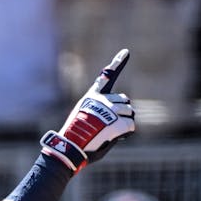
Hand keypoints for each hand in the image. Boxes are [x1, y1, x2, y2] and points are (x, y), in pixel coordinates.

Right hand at [41, 49, 135, 171]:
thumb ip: (100, 115)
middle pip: (125, 101)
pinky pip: (130, 126)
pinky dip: (125, 134)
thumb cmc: (76, 140)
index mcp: (92, 98)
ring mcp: (111, 109)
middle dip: (122, 113)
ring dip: (124, 123)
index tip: (126, 52)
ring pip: (130, 113)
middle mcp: (103, 100)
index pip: (106, 78)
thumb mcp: (84, 121)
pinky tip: (114, 137)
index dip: (117, 64)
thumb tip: (118, 118)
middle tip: (108, 126)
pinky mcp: (118, 121)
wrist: (70, 148)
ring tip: (108, 133)